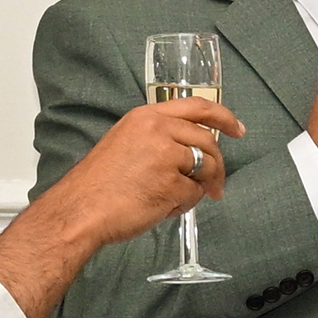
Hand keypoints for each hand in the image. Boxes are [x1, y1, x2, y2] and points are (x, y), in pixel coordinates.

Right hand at [0, 95, 247, 317]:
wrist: (78, 210)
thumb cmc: (99, 184)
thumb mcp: (126, 143)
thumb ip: (159, 140)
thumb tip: (194, 153)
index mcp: (146, 116)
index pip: (198, 106)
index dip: (224, 117)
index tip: (239, 130)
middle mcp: (158, 129)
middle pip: (208, 142)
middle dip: (217, 166)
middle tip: (216, 186)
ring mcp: (166, 155)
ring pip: (205, 168)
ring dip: (200, 187)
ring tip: (177, 200)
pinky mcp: (170, 182)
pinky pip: (194, 193)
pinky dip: (184, 204)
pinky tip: (163, 208)